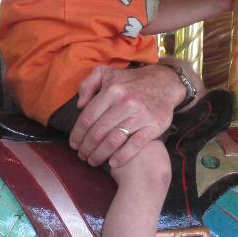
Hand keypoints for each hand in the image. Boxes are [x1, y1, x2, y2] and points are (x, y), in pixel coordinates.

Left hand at [69, 63, 195, 168]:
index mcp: (112, 90)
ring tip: (93, 161)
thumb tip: (79, 105)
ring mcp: (141, 115)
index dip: (78, 134)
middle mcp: (125, 102)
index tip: (73, 144)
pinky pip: (135, 145)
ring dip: (100, 154)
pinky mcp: (154, 125)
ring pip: (114, 140)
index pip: (88, 117)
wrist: (164, 83)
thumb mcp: (107, 73)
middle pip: (99, 131)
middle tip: (82, 155)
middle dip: (86, 147)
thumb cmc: (130, 81)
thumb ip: (88, 84)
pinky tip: (113, 163)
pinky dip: (122, 156)